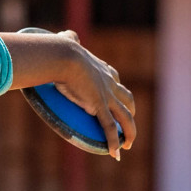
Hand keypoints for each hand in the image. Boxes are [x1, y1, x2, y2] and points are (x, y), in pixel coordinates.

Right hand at [49, 30, 137, 159]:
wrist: (63, 56)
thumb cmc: (61, 50)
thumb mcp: (67, 41)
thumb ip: (68, 39)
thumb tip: (65, 36)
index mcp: (102, 70)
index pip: (115, 81)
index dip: (117, 91)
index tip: (115, 99)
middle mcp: (109, 83)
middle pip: (127, 100)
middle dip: (129, 113)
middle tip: (126, 125)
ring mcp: (106, 96)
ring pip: (126, 117)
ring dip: (129, 132)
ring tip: (127, 144)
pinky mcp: (99, 106)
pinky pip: (110, 128)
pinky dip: (114, 141)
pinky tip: (116, 154)